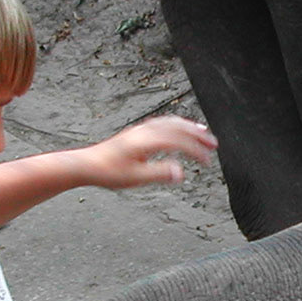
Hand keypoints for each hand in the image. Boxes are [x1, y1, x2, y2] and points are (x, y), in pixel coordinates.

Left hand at [88, 116, 216, 188]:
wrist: (87, 164)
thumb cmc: (108, 172)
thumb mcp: (135, 178)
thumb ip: (159, 174)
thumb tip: (181, 173)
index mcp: (147, 141)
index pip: (179, 141)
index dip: (196, 150)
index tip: (207, 161)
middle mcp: (145, 131)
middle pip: (178, 127)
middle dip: (198, 135)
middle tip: (214, 145)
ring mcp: (141, 130)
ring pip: (171, 122)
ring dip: (189, 128)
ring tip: (204, 134)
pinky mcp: (138, 132)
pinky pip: (163, 123)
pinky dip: (177, 125)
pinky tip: (180, 131)